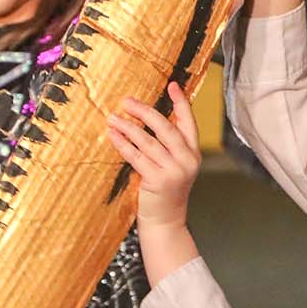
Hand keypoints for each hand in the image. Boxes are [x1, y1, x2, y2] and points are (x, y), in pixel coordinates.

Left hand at [106, 83, 200, 229]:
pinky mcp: (158, 181)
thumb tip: (148, 119)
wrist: (166, 221)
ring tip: (113, 117)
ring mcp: (174, 171)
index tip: (172, 85)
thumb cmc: (166, 191)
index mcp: (193, 154)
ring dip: (128, 127)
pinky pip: (136, 157)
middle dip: (145, 112)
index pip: (189, 122)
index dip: (181, 103)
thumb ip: (168, 146)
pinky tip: (113, 135)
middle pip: (166, 128)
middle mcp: (187, 160)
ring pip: (148, 141)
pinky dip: (123, 144)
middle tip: (127, 101)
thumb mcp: (174, 166)